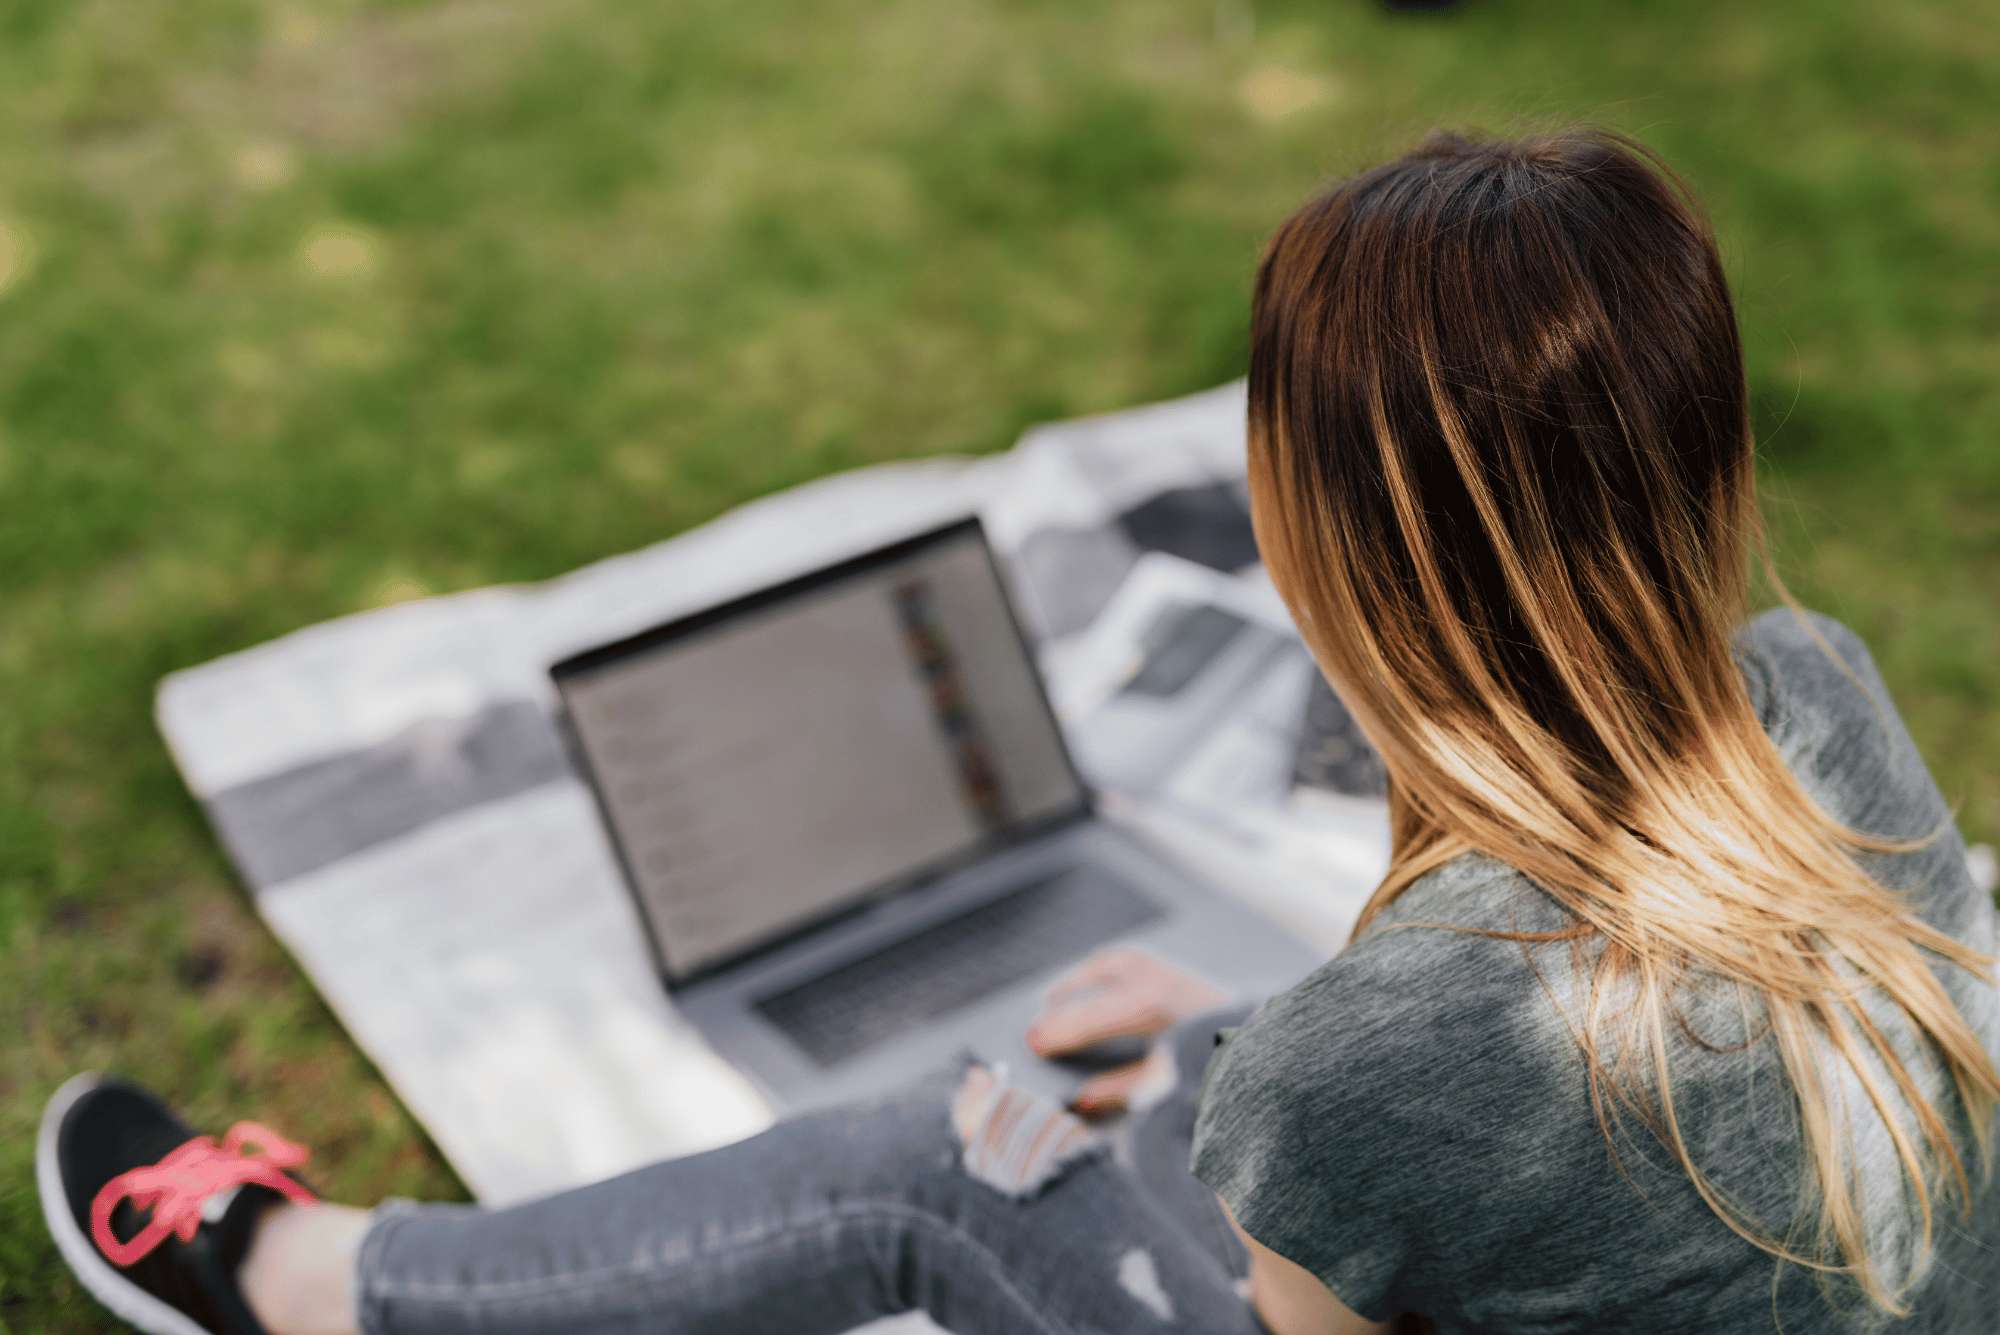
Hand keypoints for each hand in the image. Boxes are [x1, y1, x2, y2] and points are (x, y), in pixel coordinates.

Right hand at [1027, 947, 1228, 1116]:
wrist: (1254, 1038)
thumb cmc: (1210, 1065)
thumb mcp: (1165, 1083)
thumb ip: (1120, 1088)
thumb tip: (1079, 1098)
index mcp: (1149, 1007)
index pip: (1087, 1017)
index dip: (1057, 1031)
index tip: (1032, 1044)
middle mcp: (1151, 979)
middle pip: (1089, 992)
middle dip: (1059, 1013)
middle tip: (1033, 1035)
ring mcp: (1158, 966)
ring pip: (1101, 967)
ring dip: (1074, 985)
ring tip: (1050, 1007)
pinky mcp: (1164, 964)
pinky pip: (1118, 961)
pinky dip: (1095, 973)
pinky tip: (1080, 989)